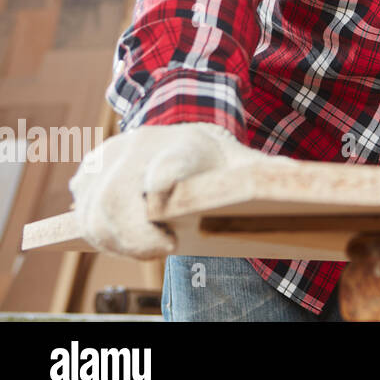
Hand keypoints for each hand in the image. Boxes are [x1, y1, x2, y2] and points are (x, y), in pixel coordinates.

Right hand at [69, 122, 283, 258]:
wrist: (178, 131)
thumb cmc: (213, 159)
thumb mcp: (241, 165)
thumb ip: (266, 174)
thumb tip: (297, 178)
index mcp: (183, 147)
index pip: (171, 164)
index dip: (164, 179)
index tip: (159, 198)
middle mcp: (140, 147)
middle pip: (119, 200)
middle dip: (136, 237)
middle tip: (164, 248)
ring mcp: (109, 159)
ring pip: (94, 213)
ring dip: (117, 242)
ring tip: (149, 245)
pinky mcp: (89, 173)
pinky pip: (81, 212)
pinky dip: (99, 232)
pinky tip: (124, 235)